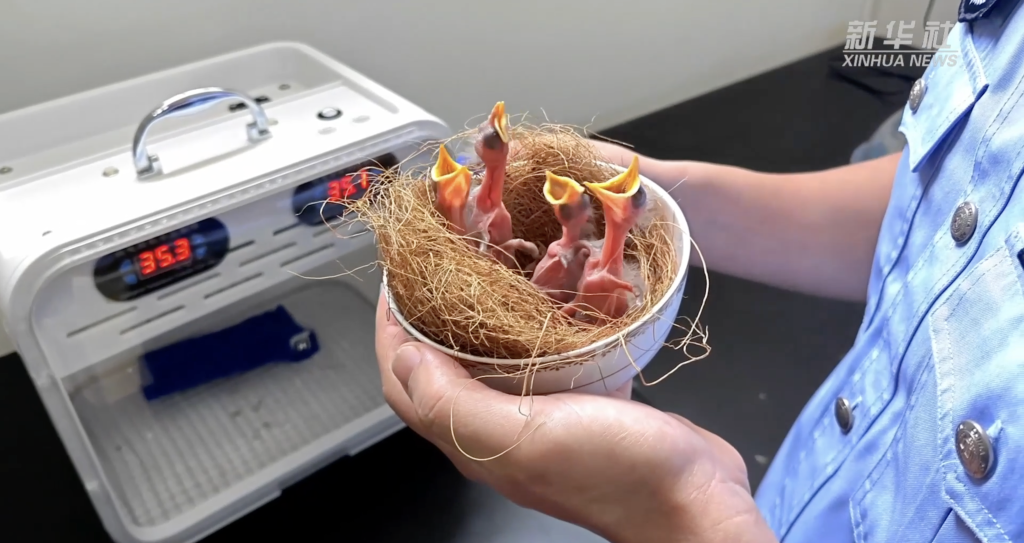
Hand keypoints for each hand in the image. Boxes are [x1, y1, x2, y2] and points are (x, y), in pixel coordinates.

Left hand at [374, 289, 775, 542]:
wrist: (694, 498)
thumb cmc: (614, 472)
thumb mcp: (523, 435)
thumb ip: (454, 402)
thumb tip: (403, 357)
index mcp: (473, 438)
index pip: (406, 381)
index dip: (390, 329)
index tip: (397, 277)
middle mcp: (499, 429)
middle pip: (442, 367)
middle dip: (429, 315)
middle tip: (440, 264)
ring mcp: (540, 416)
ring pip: (492, 359)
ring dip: (481, 316)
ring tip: (490, 269)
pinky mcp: (581, 403)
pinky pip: (543, 358)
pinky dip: (536, 326)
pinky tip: (552, 299)